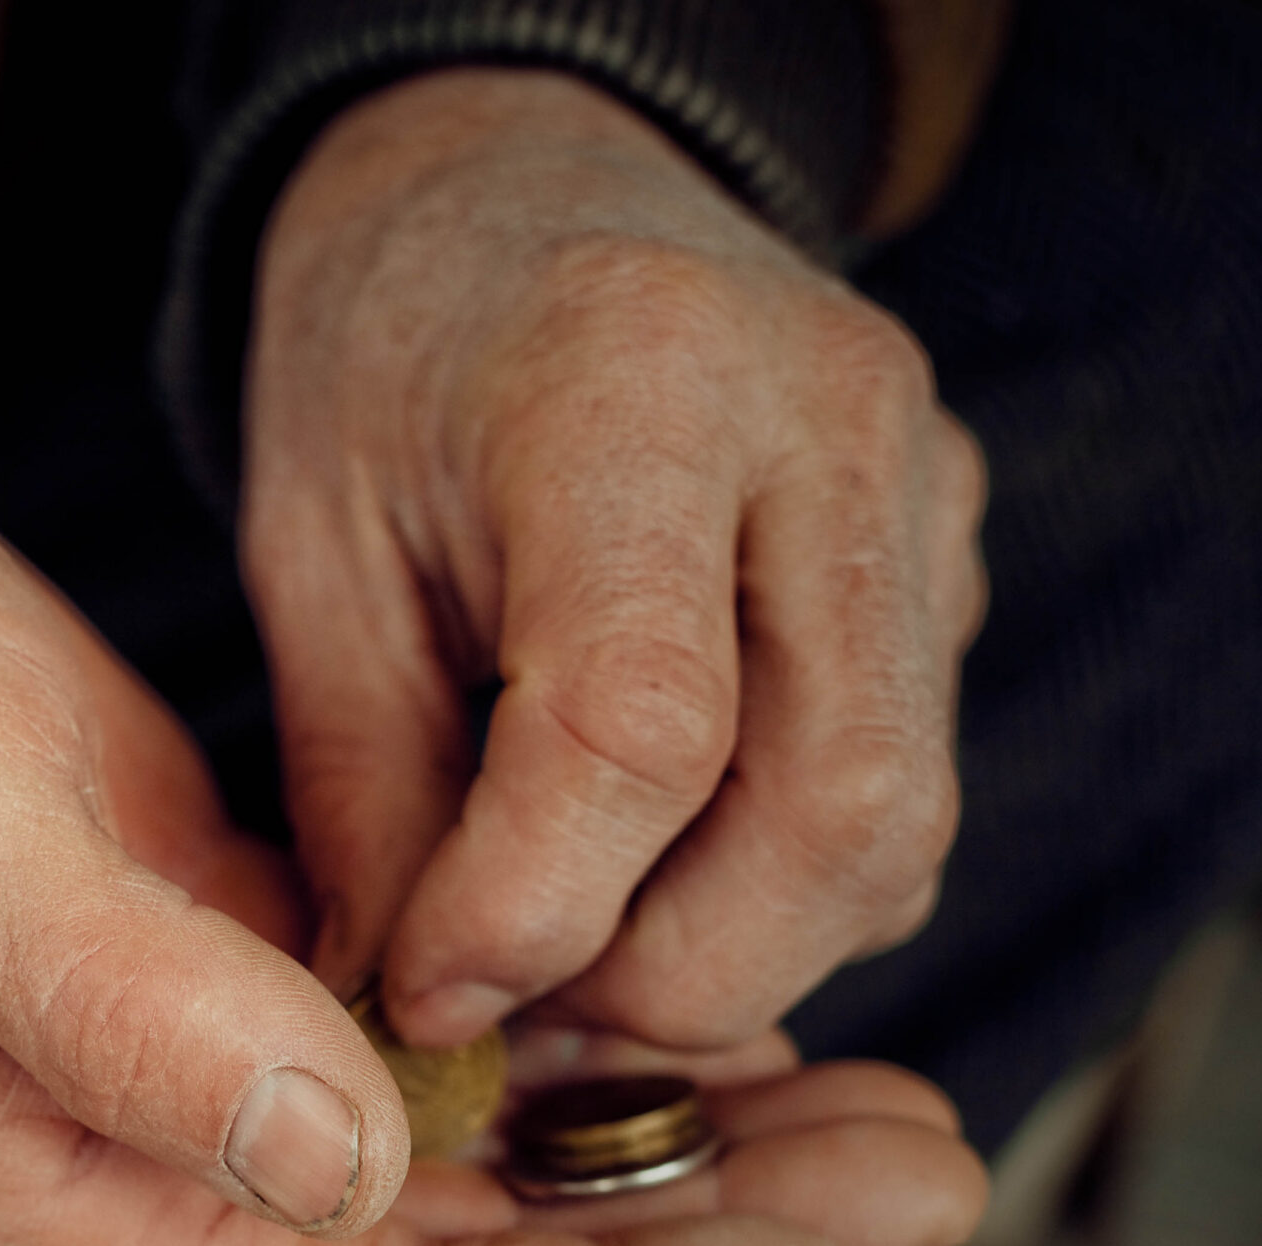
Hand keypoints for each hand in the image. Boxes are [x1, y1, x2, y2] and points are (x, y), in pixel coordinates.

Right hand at [0, 414, 982, 1245]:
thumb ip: (131, 1016)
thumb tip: (349, 1164)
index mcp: (29, 1195)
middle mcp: (102, 1181)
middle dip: (682, 1244)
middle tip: (907, 1173)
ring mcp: (146, 1092)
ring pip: (441, 1186)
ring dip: (644, 1154)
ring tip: (855, 1106)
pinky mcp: (186, 989)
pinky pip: (401, 1075)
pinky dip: (547, 1058)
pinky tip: (677, 1016)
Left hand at [247, 69, 988, 1051]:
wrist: (518, 209)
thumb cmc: (389, 365)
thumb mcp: (312, 551)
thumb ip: (364, 786)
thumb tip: (411, 1019)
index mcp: (638, 385)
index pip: (646, 722)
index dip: (534, 907)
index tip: (429, 991)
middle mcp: (832, 431)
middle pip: (833, 813)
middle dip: (664, 982)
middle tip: (512, 1020)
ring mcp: (924, 498)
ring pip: (893, 838)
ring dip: (724, 960)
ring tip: (561, 959)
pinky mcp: (949, 570)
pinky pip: (895, 806)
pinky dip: (768, 898)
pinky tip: (641, 878)